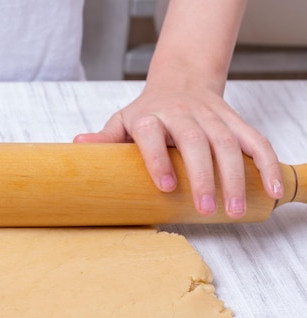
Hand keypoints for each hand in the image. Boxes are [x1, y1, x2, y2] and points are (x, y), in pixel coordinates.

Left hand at [74, 83, 282, 217]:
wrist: (180, 81)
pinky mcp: (233, 120)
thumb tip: (76, 147)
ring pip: (227, 143)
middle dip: (203, 175)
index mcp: (149, 116)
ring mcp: (211, 116)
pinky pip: (254, 140)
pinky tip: (269, 190)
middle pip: (196, 141)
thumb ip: (105, 139)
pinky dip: (265, 164)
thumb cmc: (147, 111)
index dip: (158, 158)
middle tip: (205, 208)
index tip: (165, 186)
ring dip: (234, 177)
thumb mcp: (122, 122)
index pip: (151, 133)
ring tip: (233, 210)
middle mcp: (181, 113)